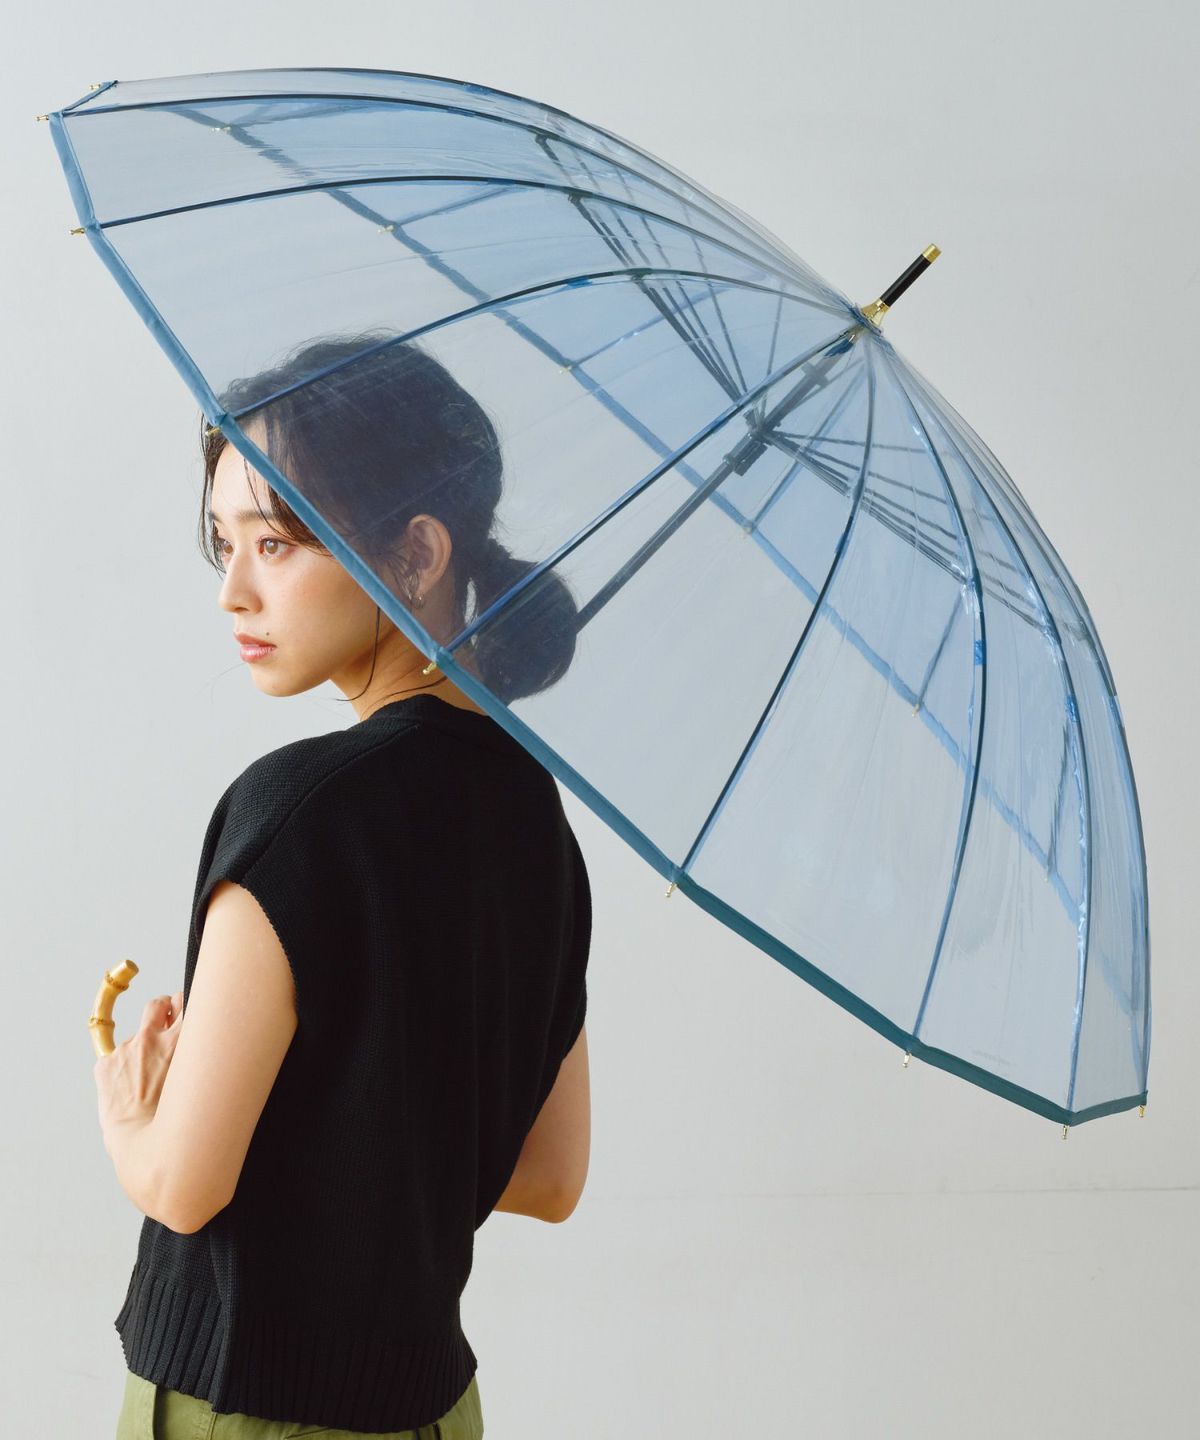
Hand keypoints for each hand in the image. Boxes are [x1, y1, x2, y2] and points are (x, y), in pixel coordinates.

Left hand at [94, 990, 183, 1152]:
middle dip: (163, 1010)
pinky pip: (115, 1058)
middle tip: (167, 1022)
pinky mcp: (105, 1064)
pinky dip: (122, 1069)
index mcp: (180, 1041)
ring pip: (137, 1037)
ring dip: (142, 1049)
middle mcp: (152, 1039)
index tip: (186, 1013)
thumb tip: (202, 1050)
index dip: (184, 1006)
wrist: (143, 1147)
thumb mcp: (197, 1081)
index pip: (184, 1000)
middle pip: (158, 1004)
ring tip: (147, 1080)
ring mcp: (126, 1050)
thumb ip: (197, 1057)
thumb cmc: (176, 1122)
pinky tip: (129, 1090)